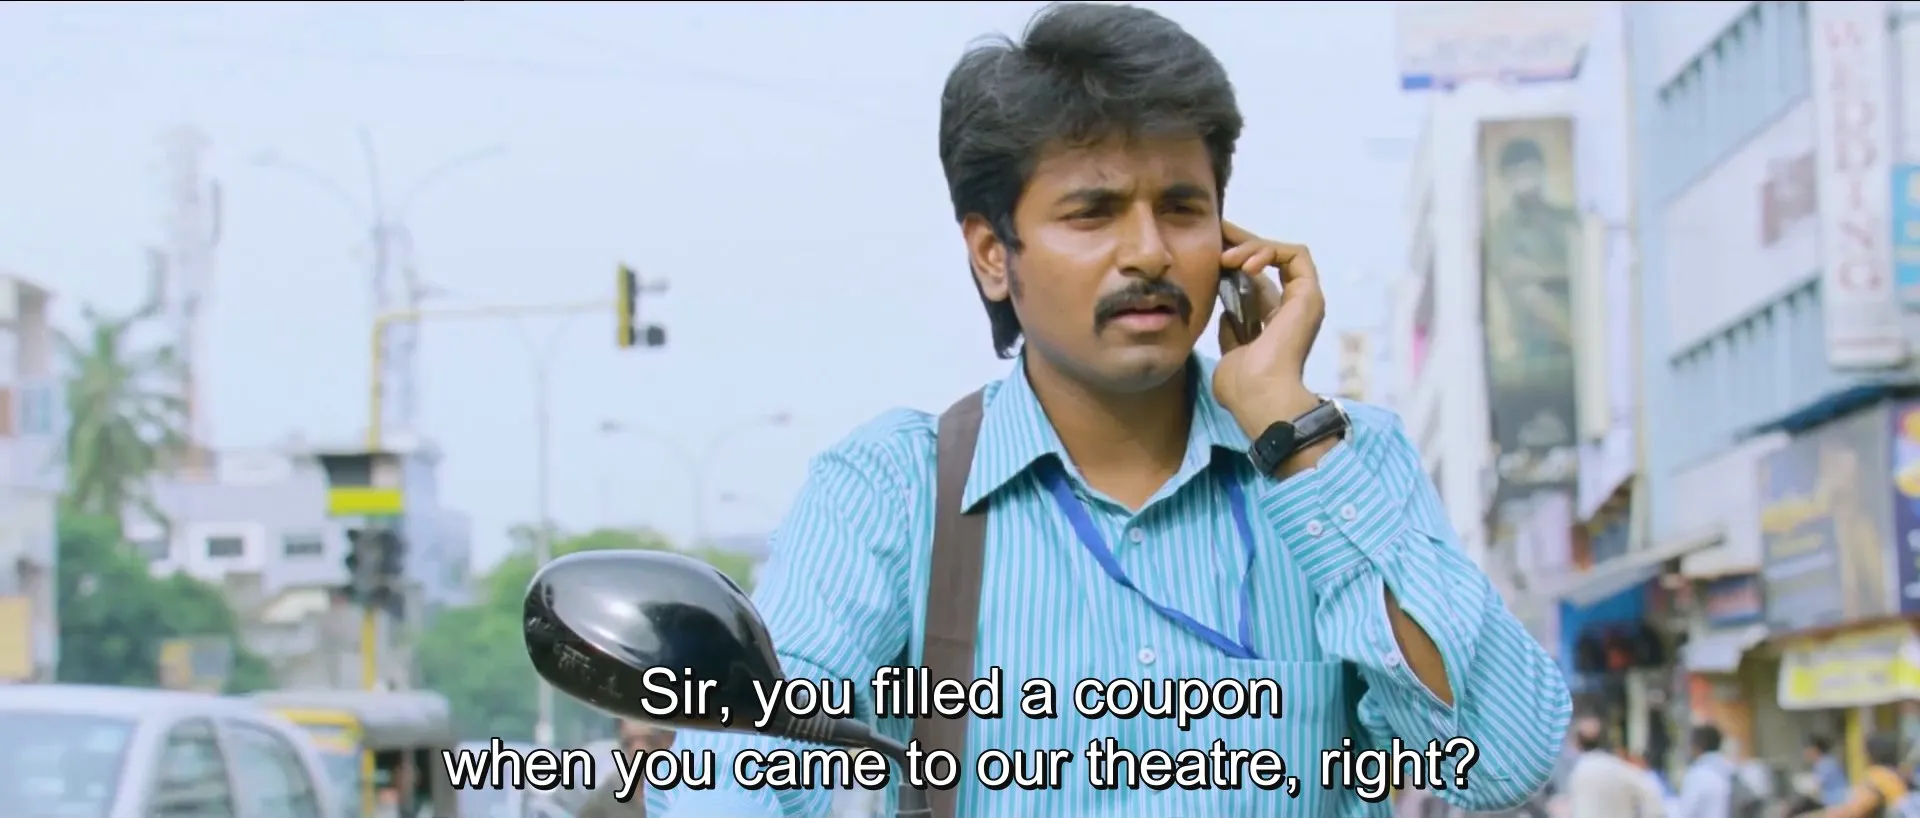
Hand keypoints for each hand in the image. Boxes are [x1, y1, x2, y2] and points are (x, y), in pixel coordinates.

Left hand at [1211, 221, 1325, 439]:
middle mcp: (1292, 309)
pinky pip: (1295, 254)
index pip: (1257, 281)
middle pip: (1268, 261)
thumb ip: (1231, 333)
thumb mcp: (1229, 353)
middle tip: (1216, 231)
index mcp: (1275, 324)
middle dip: (1241, 242)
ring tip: (1225, 257)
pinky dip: (1268, 251)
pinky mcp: (1309, 294)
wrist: (1259, 398)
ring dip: (1250, 246)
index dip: (1235, 262)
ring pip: (1280, 252)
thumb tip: (1225, 315)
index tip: (1210, 251)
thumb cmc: (1242, 389)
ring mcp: (1303, 300)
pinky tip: (1242, 265)